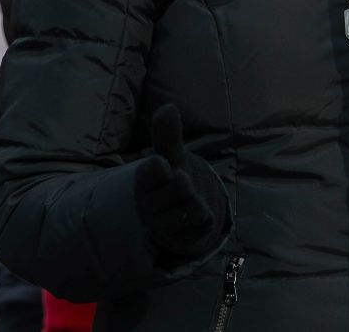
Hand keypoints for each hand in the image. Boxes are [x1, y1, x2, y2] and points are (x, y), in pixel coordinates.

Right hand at [133, 104, 227, 257]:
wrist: (179, 216)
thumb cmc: (171, 179)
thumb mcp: (172, 156)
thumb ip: (168, 135)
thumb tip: (168, 107)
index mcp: (143, 182)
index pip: (149, 172)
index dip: (156, 167)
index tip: (161, 163)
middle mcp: (148, 206)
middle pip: (180, 186)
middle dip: (186, 182)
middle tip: (181, 182)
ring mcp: (162, 227)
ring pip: (192, 205)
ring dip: (196, 199)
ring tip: (187, 200)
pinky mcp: (180, 241)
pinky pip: (202, 220)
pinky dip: (205, 214)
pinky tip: (196, 215)